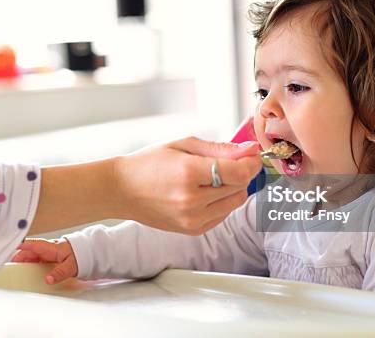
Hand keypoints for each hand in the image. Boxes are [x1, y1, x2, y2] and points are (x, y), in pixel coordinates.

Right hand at [11, 238, 77, 284]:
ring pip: (32, 256)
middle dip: (18, 258)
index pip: (32, 245)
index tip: (9, 249)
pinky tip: (28, 271)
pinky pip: (37, 260)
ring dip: (24, 262)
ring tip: (16, 270)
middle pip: (29, 252)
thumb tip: (48, 280)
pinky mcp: (50, 257)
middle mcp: (48, 249)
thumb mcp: (71, 265)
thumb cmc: (81, 254)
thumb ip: (60, 273)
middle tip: (10, 267)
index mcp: (51, 247)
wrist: (89, 251)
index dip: (20, 247)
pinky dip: (31, 264)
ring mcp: (48, 253)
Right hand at [112, 137, 261, 234]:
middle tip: (236, 160)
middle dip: (243, 172)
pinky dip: (223, 201)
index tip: (252, 154)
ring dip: (234, 188)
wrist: (121, 190)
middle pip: (240, 187)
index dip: (251, 162)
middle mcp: (192, 200)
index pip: (238, 172)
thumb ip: (219, 148)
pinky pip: (223, 214)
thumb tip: (249, 149)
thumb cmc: (149, 162)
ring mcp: (192, 219)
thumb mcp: (183, 144)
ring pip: (235, 203)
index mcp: (188, 174)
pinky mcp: (193, 230)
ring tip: (216, 176)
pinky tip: (207, 191)